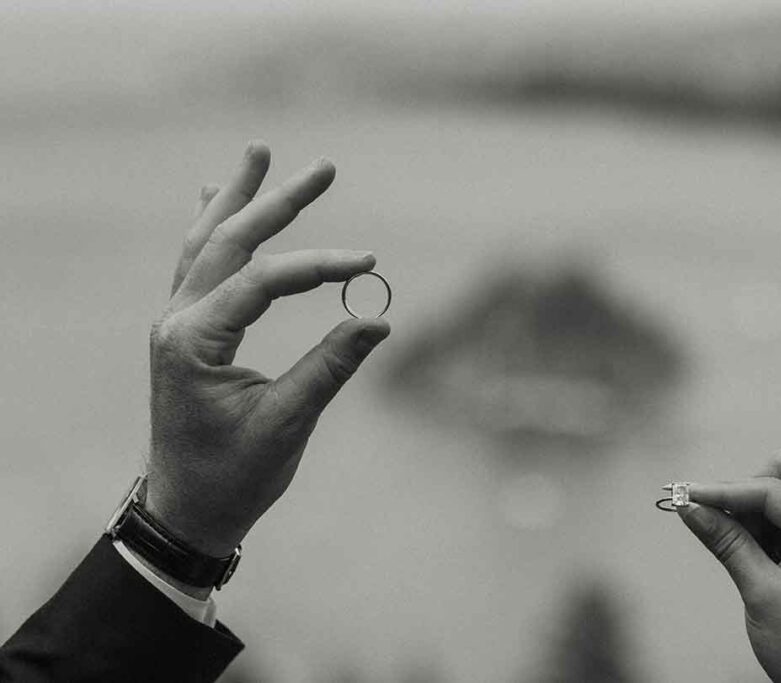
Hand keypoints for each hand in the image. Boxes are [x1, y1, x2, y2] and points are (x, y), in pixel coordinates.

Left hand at [146, 142, 389, 565]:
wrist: (186, 510)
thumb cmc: (235, 475)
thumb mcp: (288, 422)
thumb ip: (330, 366)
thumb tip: (379, 318)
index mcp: (193, 341)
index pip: (262, 280)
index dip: (318, 266)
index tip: (369, 262)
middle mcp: (177, 320)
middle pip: (228, 241)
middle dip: (276, 201)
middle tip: (322, 167)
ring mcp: (175, 323)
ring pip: (205, 243)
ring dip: (235, 198)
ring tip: (257, 152)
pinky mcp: (185, 331)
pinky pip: (196, 264)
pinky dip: (210, 227)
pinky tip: (211, 196)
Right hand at [677, 450, 780, 682]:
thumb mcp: (762, 593)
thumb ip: (726, 543)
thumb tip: (690, 506)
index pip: (772, 491)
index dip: (724, 490)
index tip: (683, 494)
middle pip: (779, 476)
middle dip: (738, 491)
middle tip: (703, 514)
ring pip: (774, 493)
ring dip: (743, 510)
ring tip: (722, 541)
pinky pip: (775, 518)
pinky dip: (750, 525)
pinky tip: (735, 546)